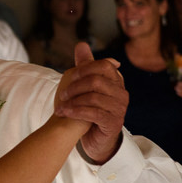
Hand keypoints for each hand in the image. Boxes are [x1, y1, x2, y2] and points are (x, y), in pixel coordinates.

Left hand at [55, 42, 126, 163]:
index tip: (68, 77)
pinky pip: (93, 113)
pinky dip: (75, 111)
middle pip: (96, 81)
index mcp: (116, 81)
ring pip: (93, 97)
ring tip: (60, 107)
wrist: (94, 138)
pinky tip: (64, 113)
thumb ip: (85, 66)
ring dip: (73, 101)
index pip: (104, 65)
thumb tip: (81, 44)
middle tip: (62, 94)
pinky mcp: (114, 123)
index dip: (84, 69)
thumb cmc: (89, 109)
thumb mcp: (86, 86)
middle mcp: (121, 93)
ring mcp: (120, 109)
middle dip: (75, 86)